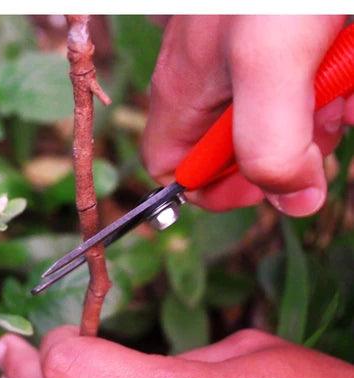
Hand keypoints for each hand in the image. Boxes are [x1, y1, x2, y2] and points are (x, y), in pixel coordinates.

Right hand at [142, 15, 353, 215]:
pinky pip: (303, 90)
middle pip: (232, 153)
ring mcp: (248, 64)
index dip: (212, 189)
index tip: (260, 185)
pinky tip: (347, 67)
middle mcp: (211, 83)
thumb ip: (267, 143)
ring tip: (341, 89)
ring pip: (275, 124)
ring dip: (316, 122)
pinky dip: (331, 91)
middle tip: (316, 133)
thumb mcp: (269, 61)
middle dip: (280, 158)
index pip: (173, 168)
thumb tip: (291, 197)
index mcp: (185, 93)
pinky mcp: (283, 48)